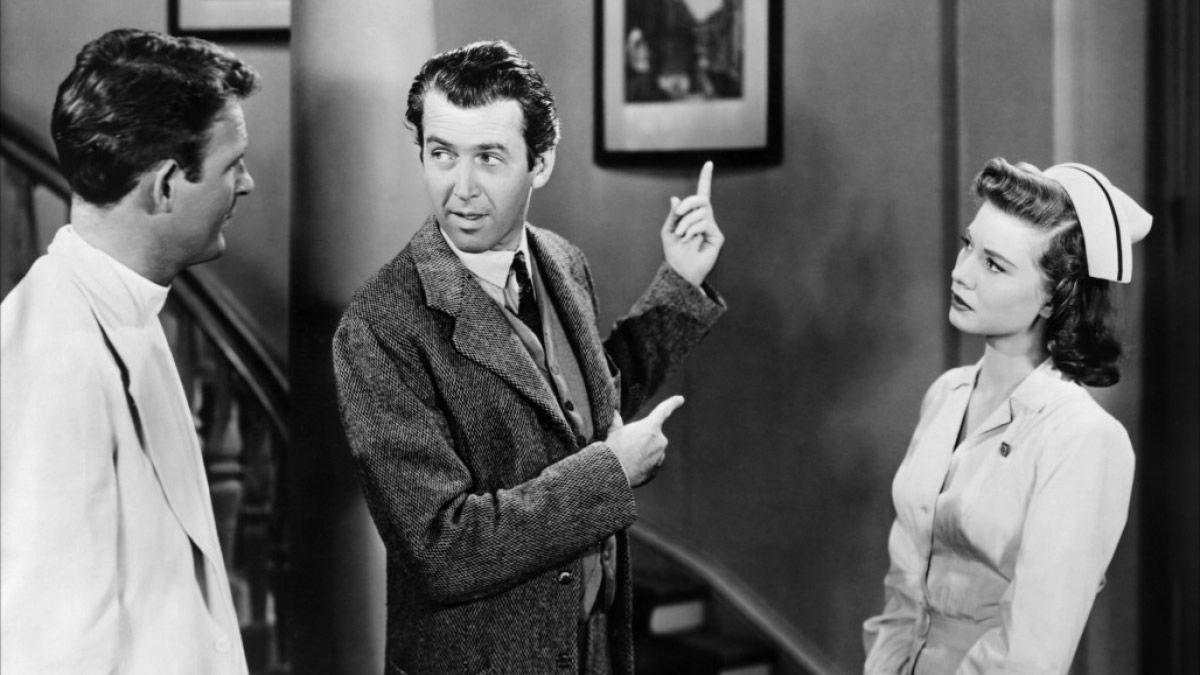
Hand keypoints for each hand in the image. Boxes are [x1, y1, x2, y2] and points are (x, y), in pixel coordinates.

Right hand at [605, 396, 684, 486]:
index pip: (664, 410)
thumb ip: (617, 422)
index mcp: (651, 426)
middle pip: (652, 436)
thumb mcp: (614, 432)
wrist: (614, 472)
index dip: (672, 403)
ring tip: (627, 458)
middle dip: (642, 439)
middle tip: (627, 445)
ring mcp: (660, 456)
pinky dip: (642, 464)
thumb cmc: (614, 449)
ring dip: (643, 453)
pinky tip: (631, 467)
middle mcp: (660, 440)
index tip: (681, 399)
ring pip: (652, 451)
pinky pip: (651, 464)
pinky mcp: (656, 469)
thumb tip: (615, 414)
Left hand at [662, 161, 724, 286]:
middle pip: (701, 199)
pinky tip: (689, 239)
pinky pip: (704, 223)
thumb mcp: (668, 230)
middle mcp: (704, 218)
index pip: (701, 194)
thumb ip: (673, 215)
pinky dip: (692, 229)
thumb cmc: (674, 252)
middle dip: (688, 203)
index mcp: (692, 215)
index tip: (709, 163)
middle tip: (679, 214)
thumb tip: (676, 198)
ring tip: (681, 235)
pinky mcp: (717, 236)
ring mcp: (711, 227)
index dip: (705, 179)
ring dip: (686, 222)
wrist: (681, 270)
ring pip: (700, 212)